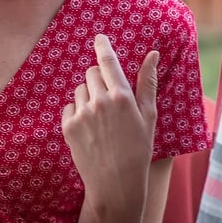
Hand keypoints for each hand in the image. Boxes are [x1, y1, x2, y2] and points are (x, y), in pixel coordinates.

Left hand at [61, 34, 158, 217]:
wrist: (116, 184)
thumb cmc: (138, 150)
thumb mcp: (149, 116)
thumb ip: (147, 82)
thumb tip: (153, 54)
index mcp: (122, 97)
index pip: (107, 61)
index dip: (102, 46)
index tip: (99, 37)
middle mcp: (100, 101)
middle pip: (90, 73)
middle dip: (98, 79)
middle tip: (108, 98)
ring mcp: (82, 114)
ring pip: (79, 90)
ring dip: (88, 96)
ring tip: (101, 119)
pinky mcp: (68, 127)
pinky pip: (69, 107)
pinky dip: (77, 112)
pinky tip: (90, 129)